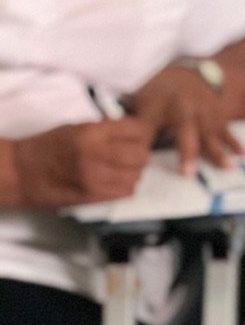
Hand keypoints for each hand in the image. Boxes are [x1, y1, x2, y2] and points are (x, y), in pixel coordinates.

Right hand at [14, 120, 153, 207]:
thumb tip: (133, 132)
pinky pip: (125, 192)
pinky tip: (115, 182)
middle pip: (141, 155)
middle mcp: (96, 154)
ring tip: (121, 169)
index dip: (141, 133)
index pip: (137, 130)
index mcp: (92, 132)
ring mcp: (95, 178)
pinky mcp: (92, 197)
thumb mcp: (77, 127)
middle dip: (140, 154)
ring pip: (136, 176)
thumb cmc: (48, 146)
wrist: (22, 172)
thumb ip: (106, 130)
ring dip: (133, 172)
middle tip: (131, 154)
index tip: (136, 136)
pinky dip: (125, 187)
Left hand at [126, 66, 244, 171]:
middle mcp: (188, 107)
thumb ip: (139, 127)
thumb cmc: (163, 93)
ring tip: (227, 167)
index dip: (152, 141)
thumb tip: (127, 152)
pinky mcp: (218, 115)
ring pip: (211, 133)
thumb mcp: (146, 104)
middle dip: (190, 152)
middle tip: (190, 173)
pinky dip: (235, 143)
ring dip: (219, 151)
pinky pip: (226, 131)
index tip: (152, 162)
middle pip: (189, 131)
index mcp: (166, 104)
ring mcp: (206, 111)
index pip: (158, 125)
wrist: (190, 74)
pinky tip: (244, 154)